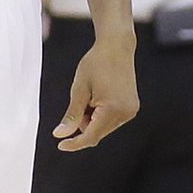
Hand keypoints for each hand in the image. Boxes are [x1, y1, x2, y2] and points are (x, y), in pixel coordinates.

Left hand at [54, 36, 138, 151]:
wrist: (116, 46)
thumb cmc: (95, 64)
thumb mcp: (79, 89)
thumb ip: (71, 115)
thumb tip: (59, 135)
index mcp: (113, 109)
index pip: (91, 136)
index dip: (75, 143)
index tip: (60, 145)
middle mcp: (126, 113)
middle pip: (97, 133)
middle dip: (83, 123)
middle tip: (81, 101)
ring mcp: (131, 111)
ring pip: (103, 127)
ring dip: (92, 119)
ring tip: (92, 95)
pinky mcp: (132, 107)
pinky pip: (111, 120)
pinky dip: (101, 114)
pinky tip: (100, 96)